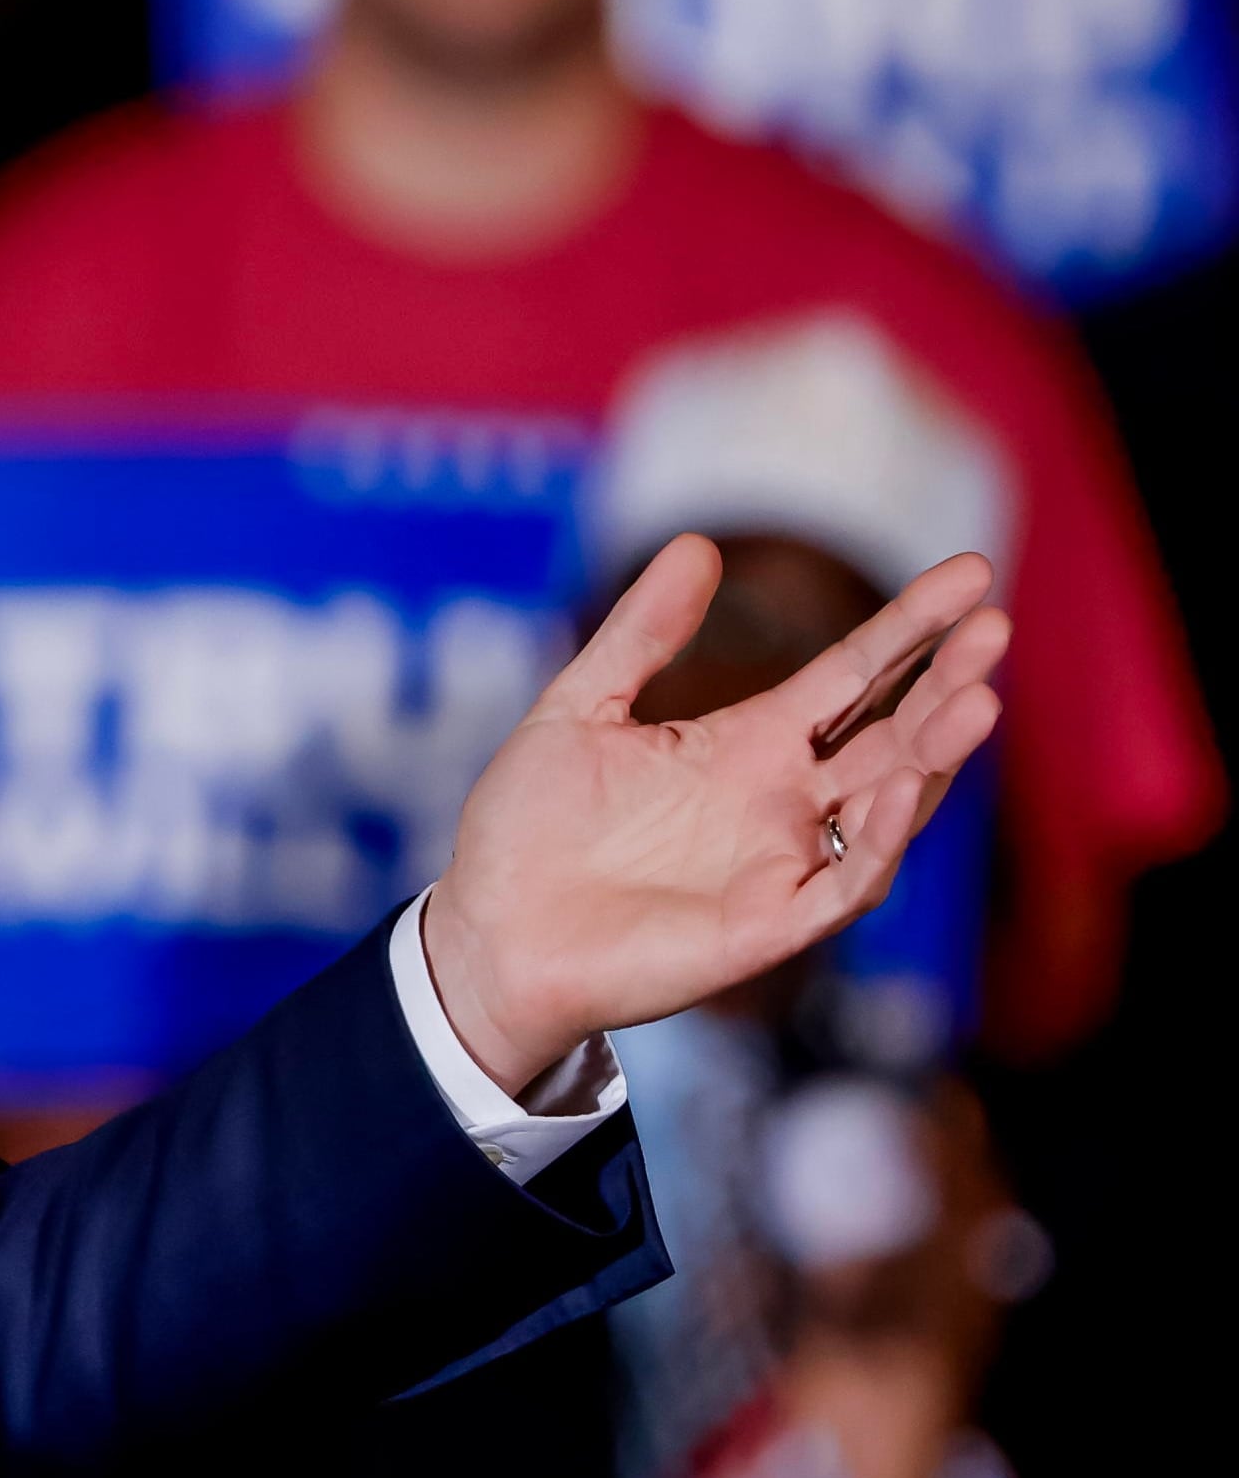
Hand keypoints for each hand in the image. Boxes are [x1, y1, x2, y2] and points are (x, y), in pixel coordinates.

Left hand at [425, 538, 1009, 1097]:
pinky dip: (881, 839)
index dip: (910, 628)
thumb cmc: (526, 829)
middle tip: (994, 627)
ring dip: (935, 755)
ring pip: (890, 804)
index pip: (852, 675)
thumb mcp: (578, 710)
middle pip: (891, 732)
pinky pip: (847, 882)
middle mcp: (782, 800)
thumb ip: (639, 635)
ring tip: (978, 698)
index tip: (970, 573)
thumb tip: (699, 544)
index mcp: (747, 744)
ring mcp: (783, 863)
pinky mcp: (770, 925)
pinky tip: (901, 786)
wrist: (483, 933)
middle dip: (945, 683)